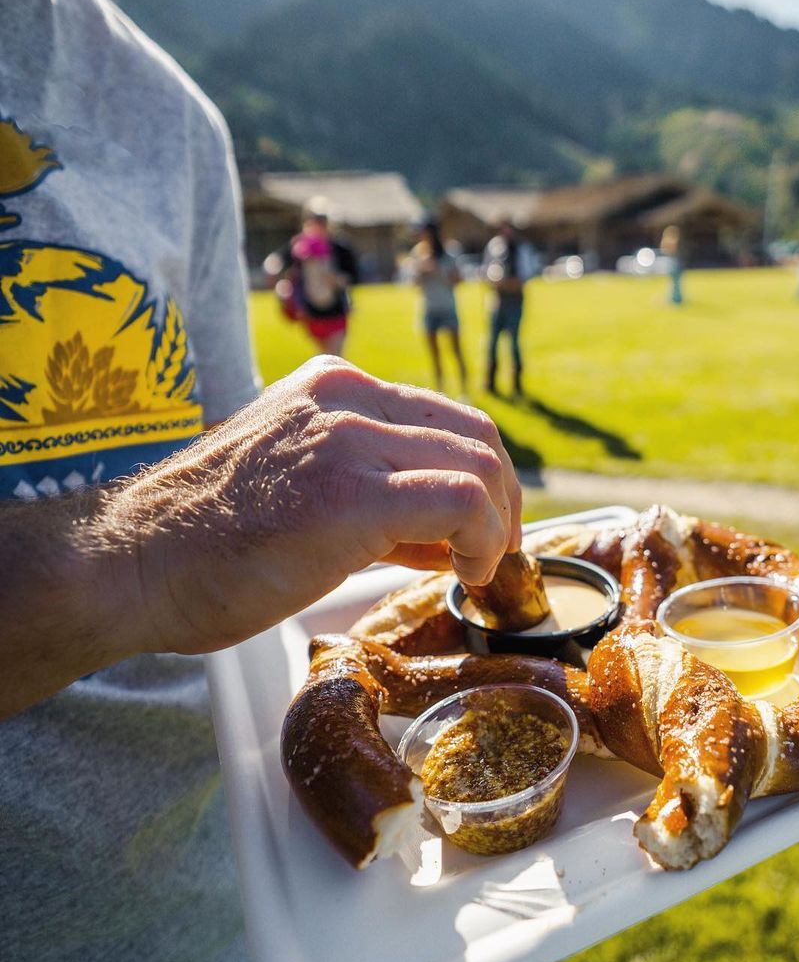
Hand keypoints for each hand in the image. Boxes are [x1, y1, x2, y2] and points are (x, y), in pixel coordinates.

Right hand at [106, 358, 522, 655]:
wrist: (132, 566)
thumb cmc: (206, 546)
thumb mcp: (300, 491)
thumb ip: (373, 495)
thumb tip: (446, 533)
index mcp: (332, 388)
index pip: (443, 419)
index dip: (479, 480)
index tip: (478, 532)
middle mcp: (345, 397)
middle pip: (475, 436)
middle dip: (502, 501)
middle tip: (493, 554)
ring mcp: (347, 439)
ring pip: (478, 464)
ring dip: (497, 524)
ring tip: (476, 569)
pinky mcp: (352, 492)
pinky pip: (461, 501)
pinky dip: (483, 539)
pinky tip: (464, 572)